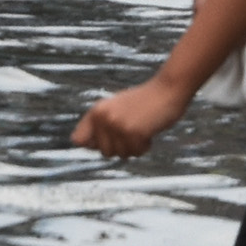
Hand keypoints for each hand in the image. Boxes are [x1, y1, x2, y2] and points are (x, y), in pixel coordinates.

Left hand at [73, 74, 192, 157]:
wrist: (167, 90)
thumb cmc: (143, 101)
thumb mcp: (115, 108)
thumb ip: (98, 124)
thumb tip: (77, 143)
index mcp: (96, 110)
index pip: (78, 140)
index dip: (93, 143)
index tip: (110, 136)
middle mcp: (103, 118)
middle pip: (104, 152)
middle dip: (120, 146)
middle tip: (132, 129)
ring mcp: (117, 125)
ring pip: (121, 155)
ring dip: (134, 147)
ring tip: (141, 128)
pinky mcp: (133, 132)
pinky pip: (136, 153)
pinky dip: (145, 146)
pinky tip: (149, 130)